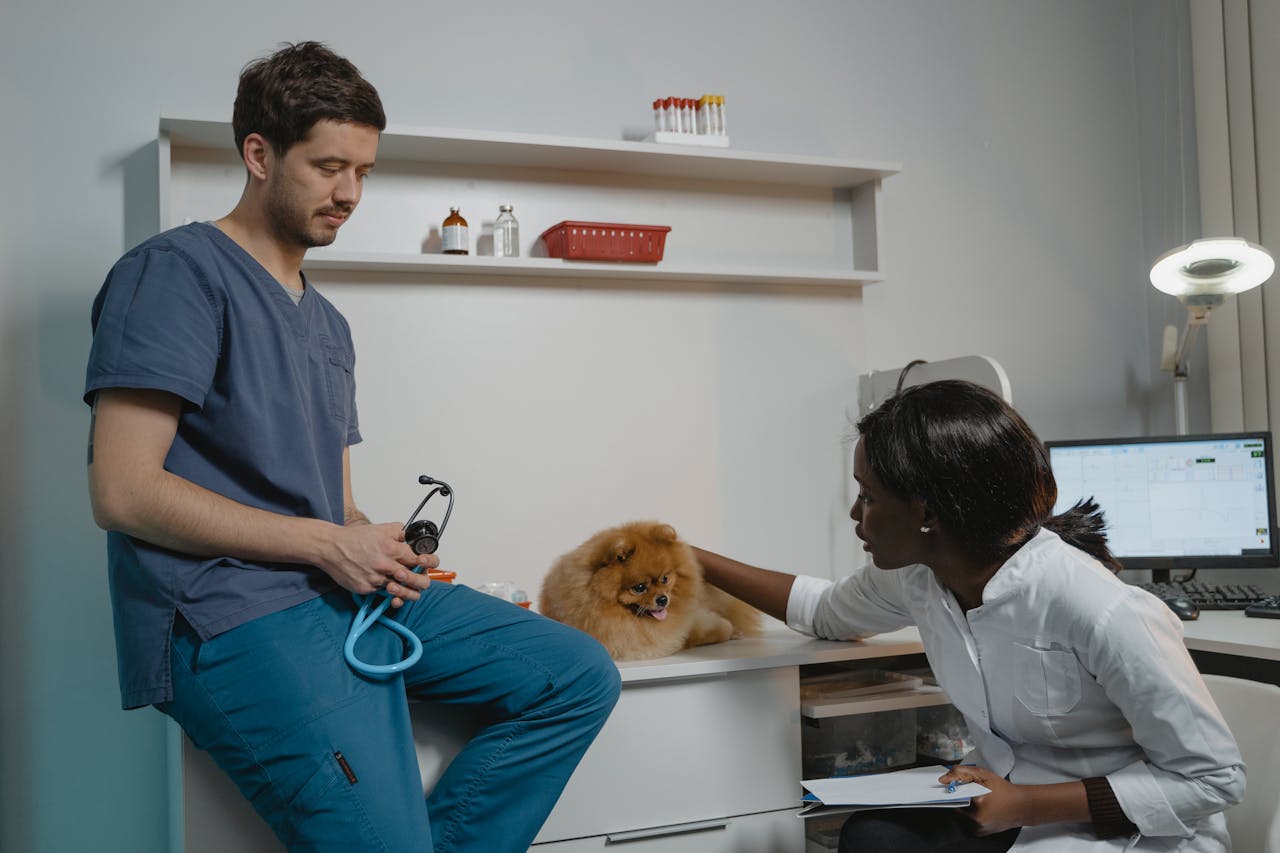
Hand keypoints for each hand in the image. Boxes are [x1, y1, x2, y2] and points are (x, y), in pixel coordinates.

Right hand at [318, 521, 439, 606]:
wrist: (330, 548)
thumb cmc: (353, 538)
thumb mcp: (380, 529)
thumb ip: (399, 532)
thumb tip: (412, 536)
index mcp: (391, 549)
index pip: (418, 560)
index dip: (426, 563)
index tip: (426, 564)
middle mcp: (384, 565)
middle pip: (413, 580)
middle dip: (421, 582)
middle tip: (422, 582)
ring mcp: (375, 578)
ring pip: (398, 590)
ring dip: (404, 591)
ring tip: (407, 590)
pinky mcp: (365, 588)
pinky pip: (380, 592)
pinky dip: (383, 589)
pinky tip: (383, 585)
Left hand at [937, 765, 1027, 835]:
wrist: (1021, 806)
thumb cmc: (1004, 789)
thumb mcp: (983, 774)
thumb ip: (960, 772)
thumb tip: (943, 779)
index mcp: (977, 801)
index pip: (952, 796)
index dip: (949, 791)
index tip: (945, 788)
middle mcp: (977, 817)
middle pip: (955, 805)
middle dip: (959, 798)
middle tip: (969, 793)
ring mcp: (979, 827)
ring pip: (960, 815)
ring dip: (964, 808)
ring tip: (978, 801)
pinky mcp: (981, 833)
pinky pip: (967, 823)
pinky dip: (970, 816)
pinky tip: (981, 809)